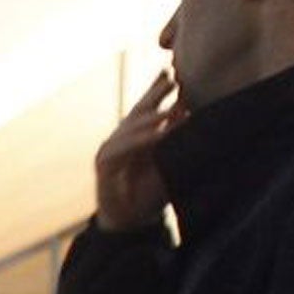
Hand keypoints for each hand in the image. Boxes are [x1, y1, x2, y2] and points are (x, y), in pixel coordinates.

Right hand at [94, 72, 181, 232]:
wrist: (129, 222)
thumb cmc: (150, 193)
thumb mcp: (168, 162)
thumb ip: (174, 140)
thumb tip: (188, 115)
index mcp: (136, 137)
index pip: (148, 108)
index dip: (159, 89)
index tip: (175, 71)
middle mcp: (121, 139)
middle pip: (138, 111)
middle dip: (155, 94)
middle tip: (173, 75)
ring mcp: (110, 151)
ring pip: (131, 128)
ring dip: (152, 118)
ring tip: (172, 109)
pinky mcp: (104, 166)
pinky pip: (122, 149)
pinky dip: (141, 141)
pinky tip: (158, 133)